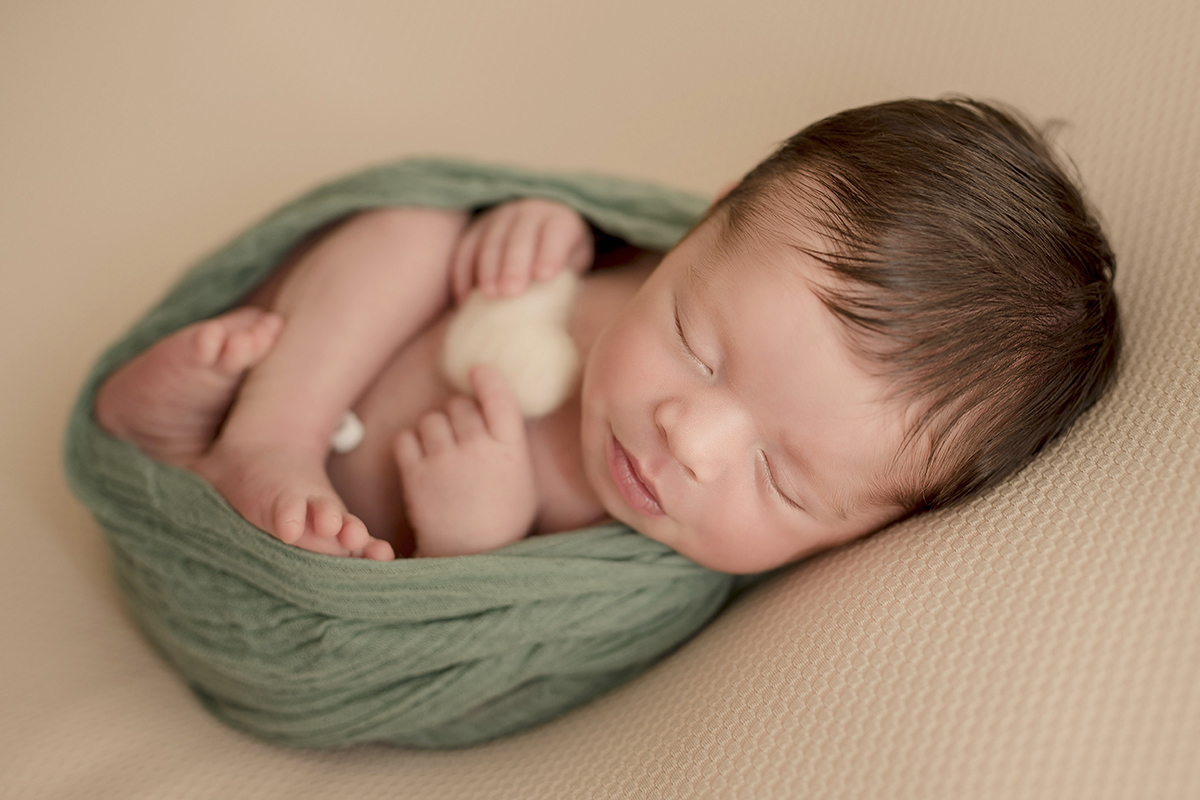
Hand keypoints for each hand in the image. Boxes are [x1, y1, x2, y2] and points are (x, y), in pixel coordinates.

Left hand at [394, 365, 538, 556]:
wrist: (471, 558)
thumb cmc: (501, 518)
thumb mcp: (522, 478)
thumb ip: (509, 440)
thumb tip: (494, 401)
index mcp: (511, 449)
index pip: (499, 396)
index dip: (486, 378)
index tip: (477, 370)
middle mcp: (478, 449)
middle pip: (460, 406)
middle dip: (458, 415)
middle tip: (461, 438)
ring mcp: (445, 461)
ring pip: (431, 419)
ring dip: (433, 429)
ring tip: (441, 452)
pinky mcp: (415, 476)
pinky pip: (405, 438)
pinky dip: (410, 444)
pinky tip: (420, 458)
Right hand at [450, 198, 592, 302]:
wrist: (540, 233)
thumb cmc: (561, 260)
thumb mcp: (573, 263)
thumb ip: (566, 279)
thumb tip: (557, 312)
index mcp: (559, 221)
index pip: (556, 234)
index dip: (550, 254)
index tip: (545, 277)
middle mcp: (529, 214)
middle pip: (519, 238)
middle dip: (514, 265)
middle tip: (511, 292)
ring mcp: (500, 218)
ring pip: (490, 241)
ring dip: (487, 269)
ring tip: (489, 295)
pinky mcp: (476, 228)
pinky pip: (465, 249)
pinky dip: (464, 272)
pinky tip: (465, 296)